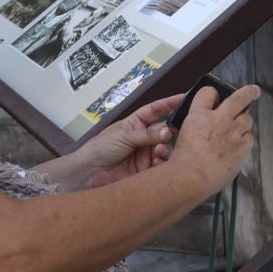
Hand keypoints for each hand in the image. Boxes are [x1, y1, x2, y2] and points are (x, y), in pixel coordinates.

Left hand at [66, 93, 185, 189]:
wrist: (88, 173)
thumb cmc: (101, 148)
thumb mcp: (124, 136)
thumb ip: (147, 135)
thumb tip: (169, 131)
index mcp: (135, 124)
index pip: (154, 111)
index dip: (168, 104)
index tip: (183, 98)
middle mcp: (142, 138)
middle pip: (163, 131)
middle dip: (169, 132)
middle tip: (170, 134)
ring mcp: (145, 154)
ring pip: (164, 149)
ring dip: (164, 149)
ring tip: (158, 152)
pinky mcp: (145, 171)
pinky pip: (160, 166)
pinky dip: (162, 164)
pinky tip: (157, 163)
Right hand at [169, 84, 259, 197]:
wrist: (192, 177)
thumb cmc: (183, 161)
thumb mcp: (182, 135)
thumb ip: (196, 125)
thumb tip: (202, 124)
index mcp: (199, 115)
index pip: (208, 92)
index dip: (212, 93)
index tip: (215, 96)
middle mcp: (218, 119)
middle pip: (239, 98)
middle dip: (249, 92)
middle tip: (253, 91)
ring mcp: (232, 132)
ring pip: (246, 119)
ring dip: (243, 122)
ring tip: (237, 130)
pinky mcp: (242, 146)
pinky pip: (249, 138)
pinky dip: (244, 140)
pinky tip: (237, 147)